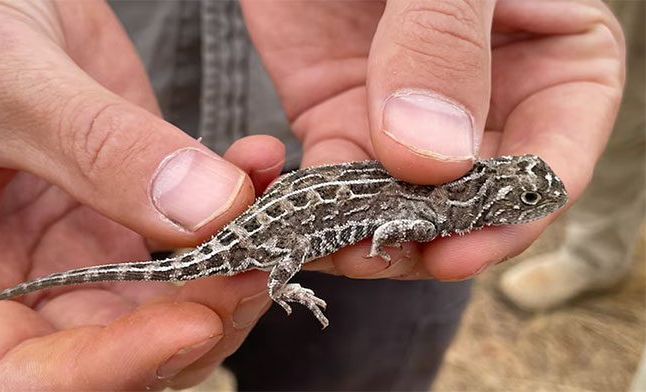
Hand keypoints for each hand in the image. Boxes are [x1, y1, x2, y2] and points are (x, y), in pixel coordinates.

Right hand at [0, 1, 283, 389]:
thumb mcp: (5, 81)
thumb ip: (100, 150)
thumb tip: (207, 213)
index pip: (25, 369)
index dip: (112, 366)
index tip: (193, 324)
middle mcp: (23, 275)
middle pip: (118, 345)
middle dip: (200, 319)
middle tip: (257, 267)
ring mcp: (82, 245)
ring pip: (171, 301)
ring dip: (233, 271)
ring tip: (269, 218)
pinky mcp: (131, 206)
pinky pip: (198, 231)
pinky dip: (239, 207)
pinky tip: (257, 166)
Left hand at [242, 0, 624, 279]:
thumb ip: (445, 43)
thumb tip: (434, 156)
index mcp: (553, 63)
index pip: (550, 162)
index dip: (510, 215)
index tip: (458, 246)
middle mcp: (486, 105)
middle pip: (472, 202)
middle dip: (429, 235)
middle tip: (381, 251)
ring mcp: (410, 121)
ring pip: (401, 205)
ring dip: (368, 232)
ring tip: (332, 244)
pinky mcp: (342, 121)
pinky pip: (335, 182)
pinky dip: (317, 209)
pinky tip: (297, 221)